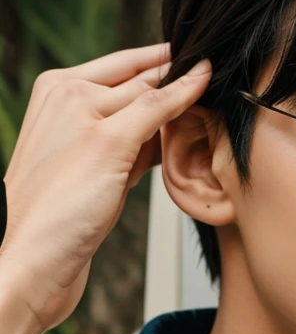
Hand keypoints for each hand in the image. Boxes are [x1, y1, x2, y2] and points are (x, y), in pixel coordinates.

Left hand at [0, 45, 211, 333]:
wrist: (35, 269)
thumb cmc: (58, 209)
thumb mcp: (113, 142)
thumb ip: (156, 104)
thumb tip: (197, 73)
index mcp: (67, 87)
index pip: (137, 66)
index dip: (178, 66)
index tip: (218, 63)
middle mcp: (72, 109)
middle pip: (141, 90)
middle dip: (179, 93)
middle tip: (223, 96)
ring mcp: (84, 143)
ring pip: (142, 121)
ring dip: (173, 125)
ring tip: (211, 124)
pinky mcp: (96, 174)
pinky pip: (137, 150)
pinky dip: (159, 151)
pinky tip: (181, 155)